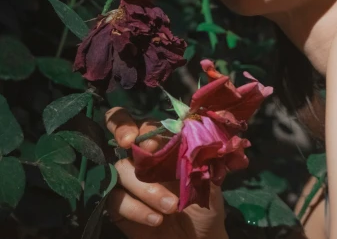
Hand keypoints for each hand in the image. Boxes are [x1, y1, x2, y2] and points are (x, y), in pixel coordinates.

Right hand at [104, 107, 227, 238]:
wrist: (199, 238)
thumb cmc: (204, 201)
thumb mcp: (207, 174)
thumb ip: (197, 152)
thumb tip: (193, 131)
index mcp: (164, 145)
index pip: (144, 122)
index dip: (137, 124)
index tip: (147, 140)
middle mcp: (141, 157)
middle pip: (120, 131)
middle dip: (122, 130)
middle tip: (130, 144)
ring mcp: (127, 180)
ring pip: (121, 170)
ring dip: (147, 188)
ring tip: (173, 207)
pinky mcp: (118, 206)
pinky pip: (116, 200)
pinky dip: (137, 209)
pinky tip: (157, 219)